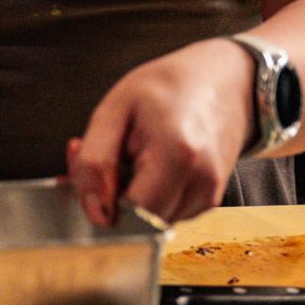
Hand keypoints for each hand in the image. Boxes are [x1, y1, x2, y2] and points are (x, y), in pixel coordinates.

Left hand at [66, 38, 254, 227]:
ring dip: (126, 199)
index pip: (132, 213)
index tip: (84, 175)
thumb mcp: (114, 110)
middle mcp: (201, 183)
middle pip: (139, 222)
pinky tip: (141, 165)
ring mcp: (209, 196)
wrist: (220, 81)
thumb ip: (96, 161)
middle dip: (108, 199)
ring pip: (149, 222)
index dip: (99, 202)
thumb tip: (93, 209)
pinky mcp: (208, 202)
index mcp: (177, 156)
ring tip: (123, 156)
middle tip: (98, 158)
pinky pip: (164, 213)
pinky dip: (145, 196)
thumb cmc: (166, 89)